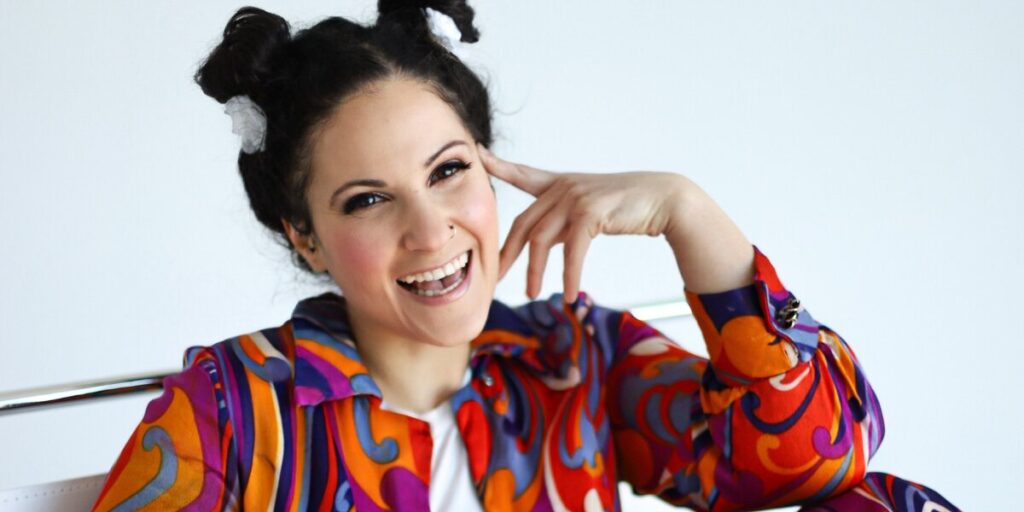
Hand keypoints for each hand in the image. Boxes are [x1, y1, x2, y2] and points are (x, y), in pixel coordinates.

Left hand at [479, 144, 690, 302]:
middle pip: (523, 223)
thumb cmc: (628, 207)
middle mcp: (563, 187)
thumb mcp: (588, 210)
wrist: (665, 199)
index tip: (480, 155)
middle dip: (507, 253)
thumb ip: (562, 223)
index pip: (524, 174)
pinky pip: (572, 250)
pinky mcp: (591, 212)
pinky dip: (568, 275)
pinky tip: (568, 293)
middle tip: (494, 278)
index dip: (501, 167)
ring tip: (531, 294)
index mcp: (560, 183)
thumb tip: (541, 246)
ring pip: (542, 240)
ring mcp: (575, 197)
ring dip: (535, 271)